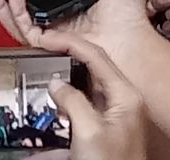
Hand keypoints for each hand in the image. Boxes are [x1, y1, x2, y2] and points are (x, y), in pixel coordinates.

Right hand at [0, 0, 154, 57]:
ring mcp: (52, 31)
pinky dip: (14, 10)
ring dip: (0, 1)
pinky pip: (24, 27)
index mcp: (74, 5)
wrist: (131, 42)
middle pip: (22, 4)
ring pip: (15, 17)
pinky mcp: (48, 42)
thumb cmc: (131, 21)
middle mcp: (60, 19)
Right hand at [37, 32, 145, 159]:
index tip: (46, 38)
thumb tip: (56, 84)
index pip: (95, 54)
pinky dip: (65, 97)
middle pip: (91, 65)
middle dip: (65, 54)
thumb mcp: (88, 130)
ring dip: (64, 75)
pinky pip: (82, 103)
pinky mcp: (103, 128)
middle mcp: (123, 102)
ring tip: (44, 68)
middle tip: (43, 48)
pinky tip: (54, 99)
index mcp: (126, 96)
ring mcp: (114, 115)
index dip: (68, 42)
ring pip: (85, 83)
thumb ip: (71, 100)